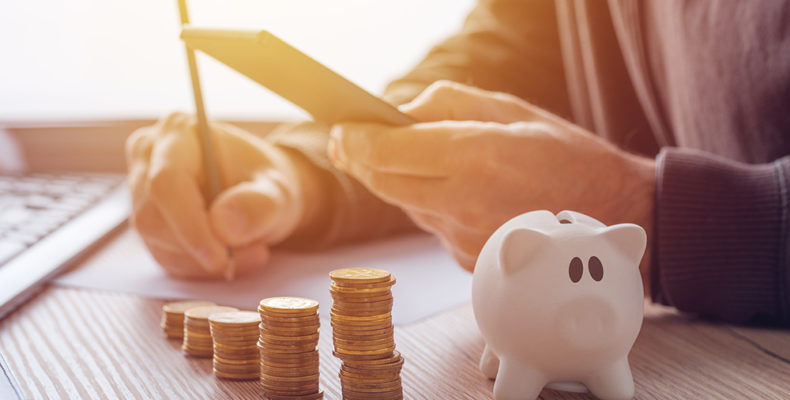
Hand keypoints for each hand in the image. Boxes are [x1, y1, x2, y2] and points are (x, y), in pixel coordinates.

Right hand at [126, 113, 313, 278]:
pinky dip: (202, 268)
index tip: (219, 257)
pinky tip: (234, 259)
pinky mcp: (148, 224)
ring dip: (206, 261)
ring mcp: (141, 193)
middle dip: (203, 247)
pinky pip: (165, 257)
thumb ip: (259, 204)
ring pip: (159, 242)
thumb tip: (224, 226)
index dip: (189, 224)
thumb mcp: (278, 189)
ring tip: (254, 251)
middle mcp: (148, 158)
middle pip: (154, 216)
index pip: (166, 182)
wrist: (262, 191)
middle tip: (255, 253)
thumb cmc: (267, 182)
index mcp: (176, 133)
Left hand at [329, 81, 654, 277]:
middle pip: (384, 184)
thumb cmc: (564, 154)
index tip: (341, 128)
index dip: (355, 140)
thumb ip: (447, 104)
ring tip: (408, 156)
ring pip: (406, 206)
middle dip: (359, 161)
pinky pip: (432, 226)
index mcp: (475, 158)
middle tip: (346, 142)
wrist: (613, 214)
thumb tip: (397, 112)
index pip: (388, 151)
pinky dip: (428, 203)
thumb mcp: (509, 109)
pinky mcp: (469, 260)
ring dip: (396, 181)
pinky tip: (450, 188)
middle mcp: (464, 204)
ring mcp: (465, 239)